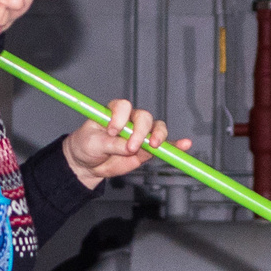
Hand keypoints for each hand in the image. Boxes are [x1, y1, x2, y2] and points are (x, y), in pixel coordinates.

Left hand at [63, 99, 189, 188]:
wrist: (87, 163)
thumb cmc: (86, 146)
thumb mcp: (93, 143)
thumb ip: (111, 144)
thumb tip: (129, 146)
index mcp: (113, 112)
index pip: (123, 107)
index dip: (120, 117)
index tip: (113, 131)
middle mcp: (129, 120)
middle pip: (144, 117)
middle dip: (140, 131)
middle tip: (131, 146)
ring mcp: (139, 134)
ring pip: (156, 129)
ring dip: (157, 136)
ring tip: (152, 146)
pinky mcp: (146, 148)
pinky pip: (164, 145)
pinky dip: (175, 145)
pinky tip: (184, 145)